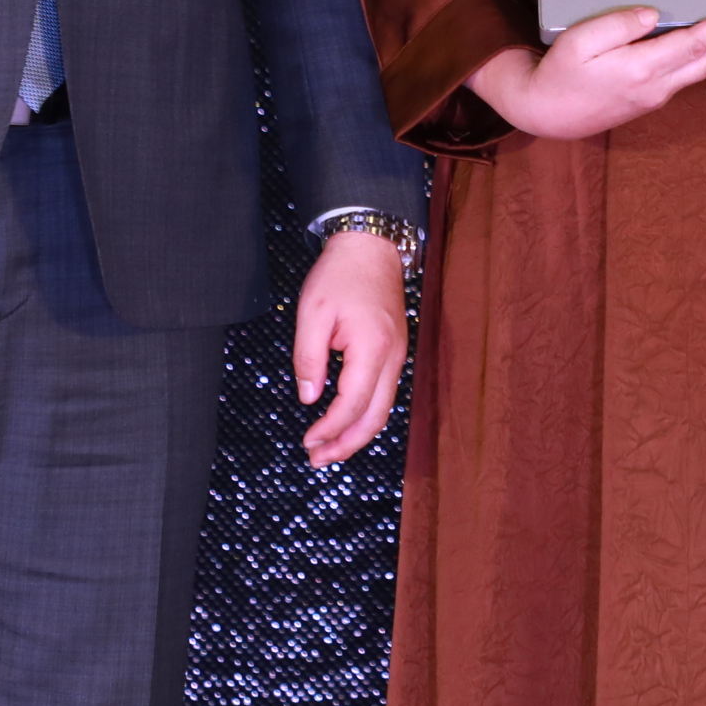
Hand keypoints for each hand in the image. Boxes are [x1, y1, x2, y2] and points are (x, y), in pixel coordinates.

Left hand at [293, 230, 411, 467]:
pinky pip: (384, 394)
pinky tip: (347, 421)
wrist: (370, 246)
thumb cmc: (341, 274)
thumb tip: (309, 398)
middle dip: (347, 444)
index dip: (330, 429)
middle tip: (318, 459)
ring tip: (329, 448)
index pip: (353, 405)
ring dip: (357, 434)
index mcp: (372, 348)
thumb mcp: (312, 313)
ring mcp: (398, 355)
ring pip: (383, 409)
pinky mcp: (394, 351)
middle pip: (375, 417)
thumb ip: (309, 359)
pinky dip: (366, 415)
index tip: (307, 441)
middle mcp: (393, 357)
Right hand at [469, 6, 705, 140]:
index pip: (690, 44)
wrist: (545, 114)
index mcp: (639, 69)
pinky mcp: (651, 97)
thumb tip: (654, 15)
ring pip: (704, 69)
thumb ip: (616, 26)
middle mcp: (655, 85)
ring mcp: (656, 94)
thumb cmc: (559, 72)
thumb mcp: (578, 41)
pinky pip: (690, 74)